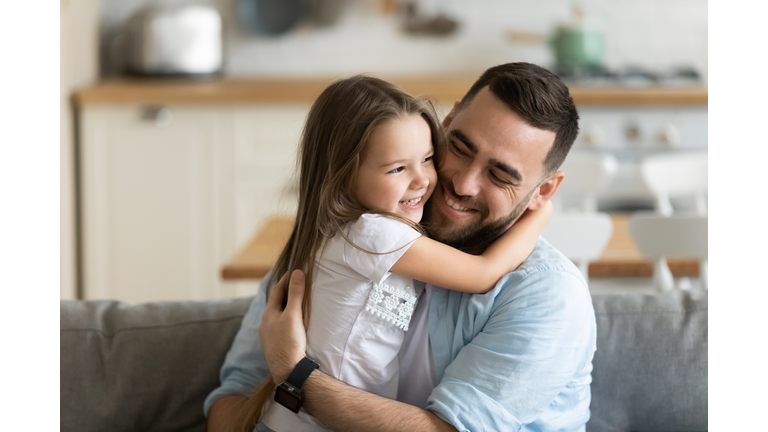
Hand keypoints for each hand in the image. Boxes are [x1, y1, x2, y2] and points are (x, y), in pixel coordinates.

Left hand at [259, 269, 307, 383]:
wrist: (287, 370)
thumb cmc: (290, 342)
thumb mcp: (294, 314)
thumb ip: (296, 293)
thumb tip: (297, 272)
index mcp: (268, 314)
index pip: (276, 291)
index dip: (285, 280)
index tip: (293, 272)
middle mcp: (264, 324)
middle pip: (274, 304)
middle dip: (284, 295)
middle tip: (294, 287)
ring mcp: (267, 337)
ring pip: (274, 318)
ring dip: (283, 310)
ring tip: (293, 307)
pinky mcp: (272, 347)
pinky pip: (277, 329)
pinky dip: (283, 323)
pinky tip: (289, 328)